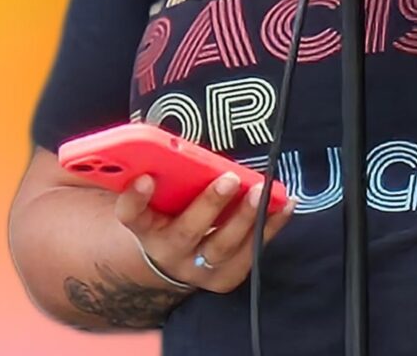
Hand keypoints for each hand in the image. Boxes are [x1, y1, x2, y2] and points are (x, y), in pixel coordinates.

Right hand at [115, 173, 296, 294]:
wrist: (174, 260)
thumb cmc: (170, 212)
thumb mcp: (160, 195)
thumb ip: (165, 170)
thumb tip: (172, 140)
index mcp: (145, 226)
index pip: (131, 215)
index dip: (135, 198)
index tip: (146, 177)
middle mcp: (167, 251)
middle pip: (185, 232)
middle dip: (209, 205)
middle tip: (229, 179)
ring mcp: (197, 268)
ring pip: (221, 247)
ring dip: (244, 217)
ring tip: (261, 190)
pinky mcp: (225, 276)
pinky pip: (251, 252)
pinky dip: (271, 226)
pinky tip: (285, 203)